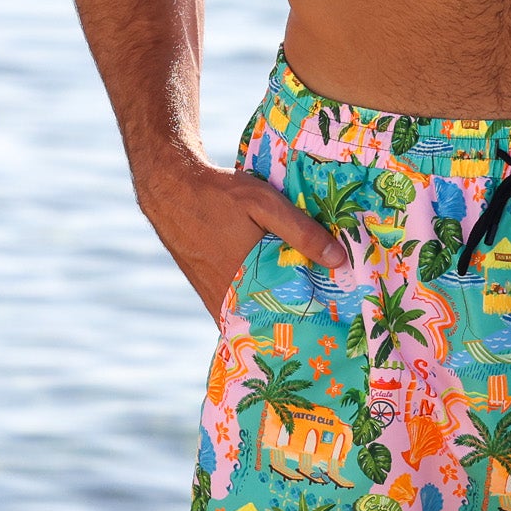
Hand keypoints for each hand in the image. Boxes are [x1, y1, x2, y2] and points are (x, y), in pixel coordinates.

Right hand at [138, 152, 345, 324]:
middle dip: (297, 320)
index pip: (285, 316)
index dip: (312, 319)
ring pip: (252, 317)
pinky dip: (255, 308)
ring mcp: (215, 298)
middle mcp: (228, 298)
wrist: (173, 190)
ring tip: (307, 308)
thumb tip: (338, 260)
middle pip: (269, 321)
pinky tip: (274, 296)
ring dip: (275, 315)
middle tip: (328, 319)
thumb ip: (301, 232)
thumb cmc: (221, 195)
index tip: (337, 321)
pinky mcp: (207, 292)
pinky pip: (236, 311)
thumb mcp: (265, 204)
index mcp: (247, 281)